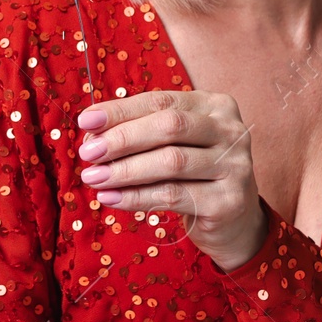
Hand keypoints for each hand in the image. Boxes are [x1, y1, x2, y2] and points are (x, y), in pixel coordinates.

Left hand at [76, 90, 267, 270]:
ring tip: (93, 178)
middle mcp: (231, 130)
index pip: (161, 101)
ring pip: (170, 162)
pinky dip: (136, 197)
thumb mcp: (173, 144)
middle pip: (169, 127)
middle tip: (88, 153)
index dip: (121, 110)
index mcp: (215, 105)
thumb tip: (91, 133)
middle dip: (122, 139)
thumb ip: (140, 131)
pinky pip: (172, 195)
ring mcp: (235, 166)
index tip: (85, 122)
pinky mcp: (228, 201)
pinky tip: (110, 198)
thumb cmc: (193, 174)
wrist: (233, 220)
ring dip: (124, 170)